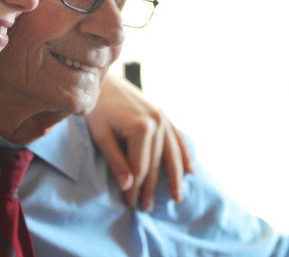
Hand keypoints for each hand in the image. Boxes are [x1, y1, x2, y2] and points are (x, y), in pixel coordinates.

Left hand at [85, 72, 193, 210]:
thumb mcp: (102, 136)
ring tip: (176, 197)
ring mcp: (162, 117)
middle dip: (151, 187)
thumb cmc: (98, 109)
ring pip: (172, 153)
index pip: (140, 167)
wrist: (103, 81)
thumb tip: (128, 186)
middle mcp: (157, 122)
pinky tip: (190, 170)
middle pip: (156, 163)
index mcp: (141, 127)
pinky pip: (177, 137)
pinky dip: (184, 154)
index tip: (130, 203)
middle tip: (146, 208)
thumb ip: (116, 161)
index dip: (136, 187)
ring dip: (175, 176)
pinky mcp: (162, 114)